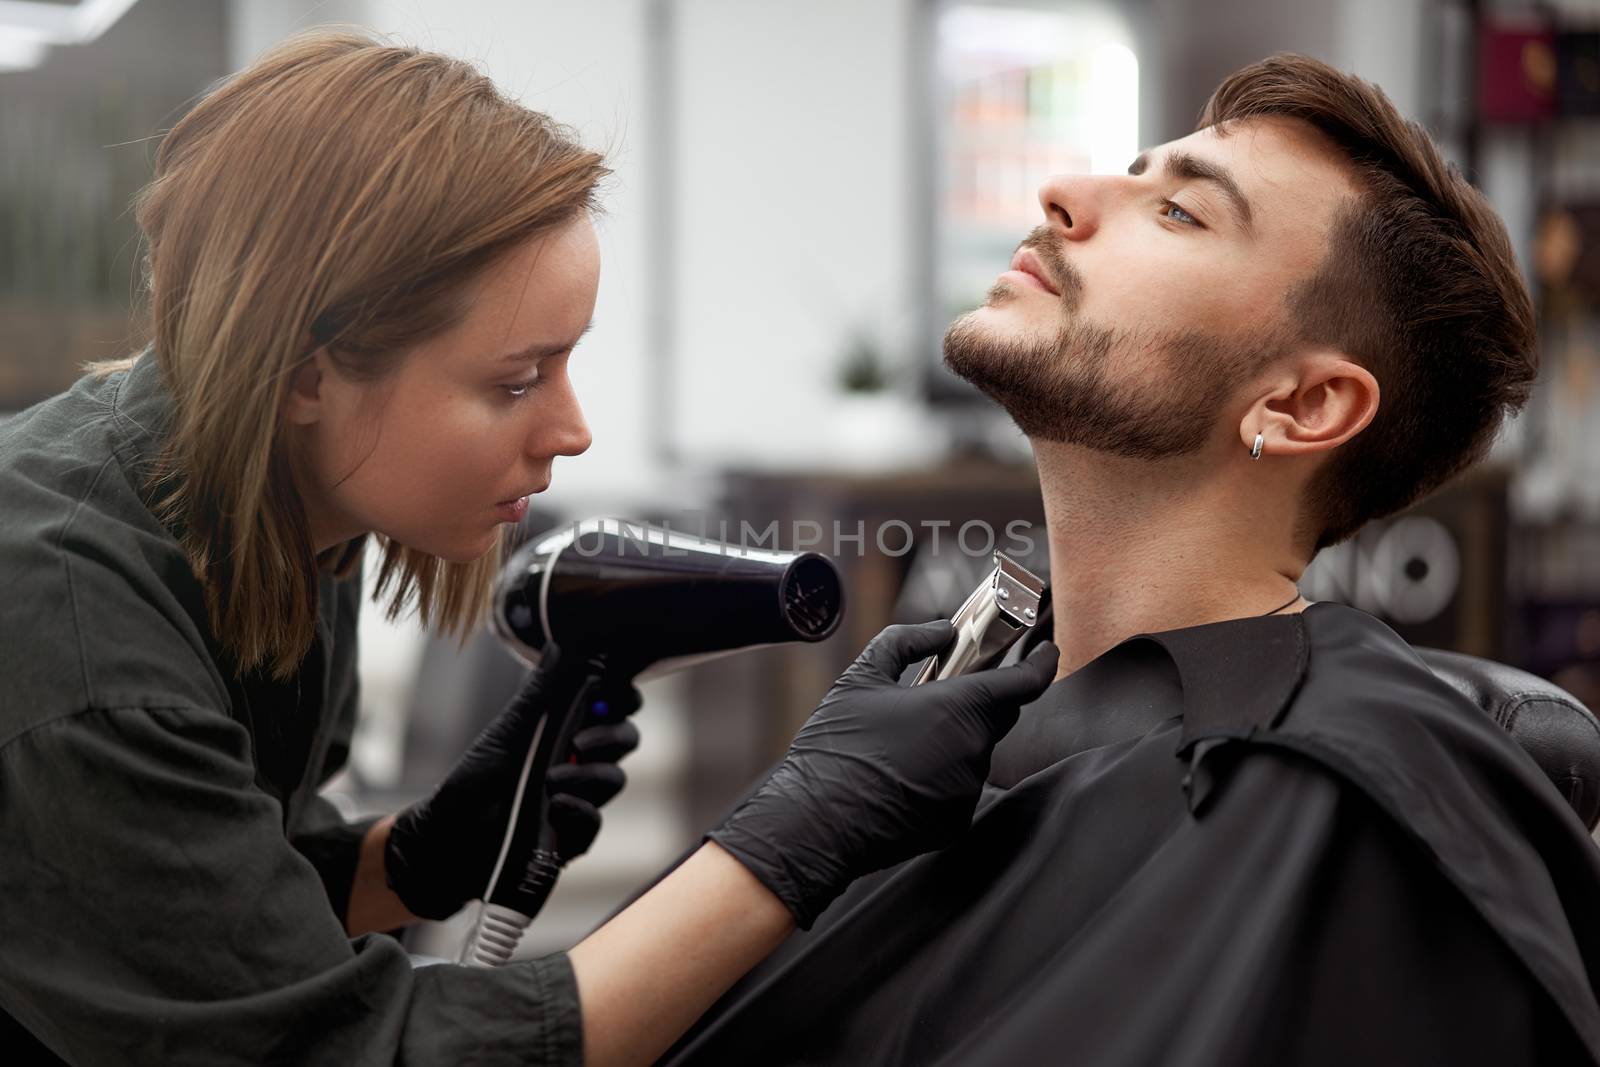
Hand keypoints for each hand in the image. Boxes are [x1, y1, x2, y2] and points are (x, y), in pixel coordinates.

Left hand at [384, 647, 640, 920]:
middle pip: (626, 739)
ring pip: (615, 779)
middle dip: (611, 735)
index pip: (616, 706)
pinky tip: (554, 807)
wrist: (449, 837)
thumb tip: (560, 643)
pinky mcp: (573, 836)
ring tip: (550, 779)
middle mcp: (581, 761)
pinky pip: (596, 822)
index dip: (623, 696)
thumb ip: (539, 692)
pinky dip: (579, 811)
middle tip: (580, 739)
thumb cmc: (474, 779)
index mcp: (568, 728)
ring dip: (587, 775)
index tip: (608, 694)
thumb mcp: (507, 730)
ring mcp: (581, 799)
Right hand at [708, 621, 1057, 928]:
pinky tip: (897, 776)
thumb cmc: (836, 747)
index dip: (1042, 663)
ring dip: (951, 741)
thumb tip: (942, 631)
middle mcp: (973, 750)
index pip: (1024, 683)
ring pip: (973, 752)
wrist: (814, 822)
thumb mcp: (862, 677)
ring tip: (898, 744)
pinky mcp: (955, 822)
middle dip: (976, 702)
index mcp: (959, 707)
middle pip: (996, 715)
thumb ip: (909, 642)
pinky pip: (958, 787)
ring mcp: (966, 789)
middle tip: (936, 697)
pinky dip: (938, 776)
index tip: (1048, 652)